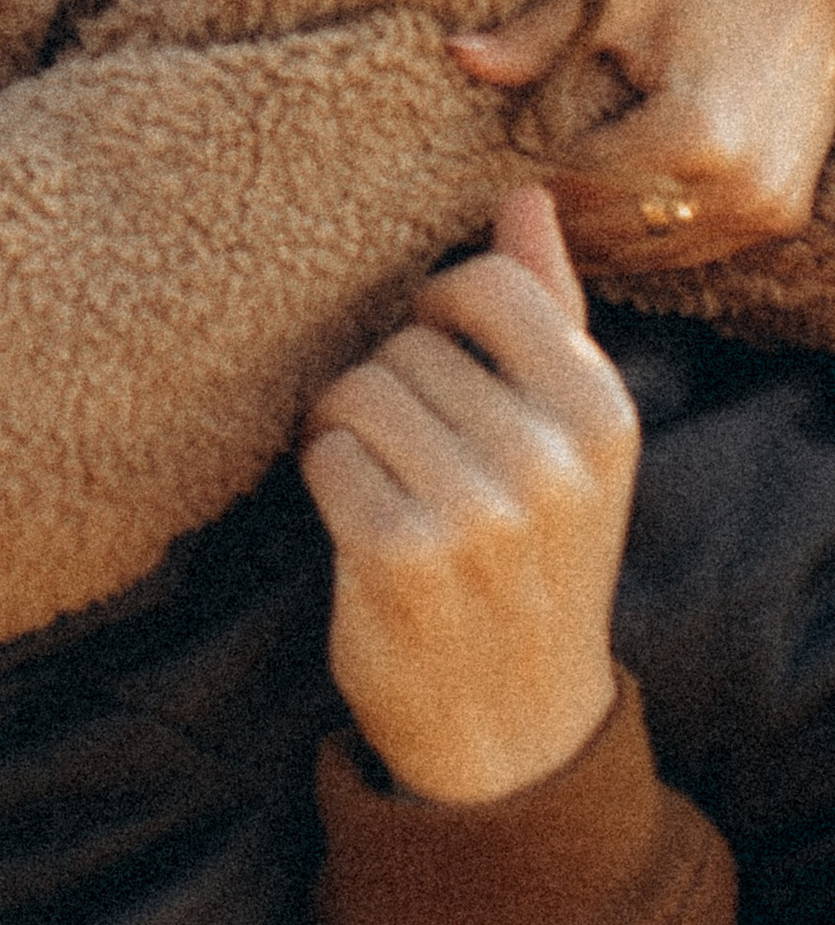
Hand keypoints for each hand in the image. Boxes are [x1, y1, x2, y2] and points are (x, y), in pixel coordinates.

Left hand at [300, 188, 638, 802]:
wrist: (512, 730)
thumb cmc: (532, 559)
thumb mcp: (570, 442)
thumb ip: (548, 311)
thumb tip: (523, 194)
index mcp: (601, 414)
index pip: (485, 285)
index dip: (433, 311)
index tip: (431, 358)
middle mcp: (550, 460)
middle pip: (406, 341)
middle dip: (388, 384)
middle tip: (408, 449)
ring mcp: (477, 511)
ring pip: (355, 389)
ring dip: (346, 429)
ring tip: (382, 479)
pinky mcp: (399, 556)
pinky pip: (322, 454)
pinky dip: (323, 479)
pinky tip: (356, 520)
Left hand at [451, 0, 834, 270]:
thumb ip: (537, 34)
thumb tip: (457, 54)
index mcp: (697, 133)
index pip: (578, 182)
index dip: (522, 176)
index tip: (475, 167)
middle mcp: (738, 187)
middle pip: (608, 229)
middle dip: (548, 215)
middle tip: (489, 200)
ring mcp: (762, 211)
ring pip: (644, 251)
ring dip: (588, 238)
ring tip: (534, 210)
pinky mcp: (775, 219)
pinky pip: (684, 249)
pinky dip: (636, 238)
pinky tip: (592, 214)